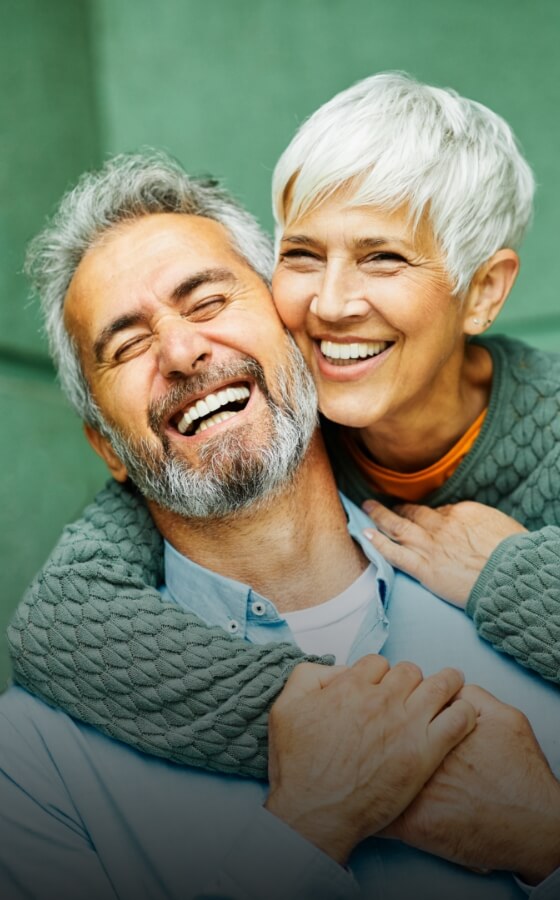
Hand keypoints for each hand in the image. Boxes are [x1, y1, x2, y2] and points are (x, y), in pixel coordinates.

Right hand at [265, 656, 475, 863]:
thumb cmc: (298, 768)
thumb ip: (308, 677)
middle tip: (412, 696)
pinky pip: (459, 718)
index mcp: (351, 687)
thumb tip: (339, 671)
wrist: (315, 813)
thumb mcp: (285, 708)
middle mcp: (382, 699)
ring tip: (450, 689)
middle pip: (410, 671)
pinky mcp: (425, 753)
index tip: (382, 689)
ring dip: (446, 684)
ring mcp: (407, 724)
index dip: (380, 675)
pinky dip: (464, 711)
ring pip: (441, 685)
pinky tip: (461, 716)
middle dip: (411, 680)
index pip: (378, 663)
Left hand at [363, 499, 526, 606]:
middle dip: (397, 508)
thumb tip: (475, 527)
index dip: (429, 514)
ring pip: (398, 527)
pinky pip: (396, 554)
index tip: (422, 516)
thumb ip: (482, 524)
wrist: (511, 574)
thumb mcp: (503, 526)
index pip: (439, 511)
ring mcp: (431, 547)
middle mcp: (442, 526)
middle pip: (413, 513)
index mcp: (463, 513)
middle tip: (383, 503)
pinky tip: (366, 535)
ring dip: (379, 516)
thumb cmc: (515, 554)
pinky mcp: (425, 569)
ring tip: (366, 508)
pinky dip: (378, 544)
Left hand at [382, 685, 559, 883]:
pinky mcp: (410, 824)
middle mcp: (418, 754)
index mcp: (434, 728)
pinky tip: (370, 802)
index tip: (385, 710)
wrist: (535, 825)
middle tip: (367, 735)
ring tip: (363, 764)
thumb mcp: (504, 719)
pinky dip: (370, 807)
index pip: (394, 705)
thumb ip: (473, 697)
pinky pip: (374, 813)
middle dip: (367, 731)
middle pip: (375, 732)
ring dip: (363, 766)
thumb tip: (450, 688)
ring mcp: (411, 789)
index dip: (387, 706)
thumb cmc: (522, 775)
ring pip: (367, 771)